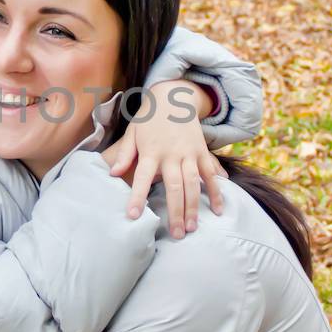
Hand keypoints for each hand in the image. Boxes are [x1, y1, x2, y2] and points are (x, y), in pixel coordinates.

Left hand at [102, 80, 224, 238]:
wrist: (174, 96)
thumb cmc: (149, 119)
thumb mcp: (132, 132)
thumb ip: (124, 154)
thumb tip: (112, 174)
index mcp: (151, 151)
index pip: (142, 177)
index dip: (137, 197)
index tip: (132, 216)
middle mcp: (171, 154)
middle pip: (174, 187)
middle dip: (175, 212)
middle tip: (176, 234)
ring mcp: (189, 153)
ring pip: (193, 184)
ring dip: (194, 207)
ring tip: (192, 228)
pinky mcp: (202, 152)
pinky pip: (210, 175)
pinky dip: (216, 192)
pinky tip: (218, 210)